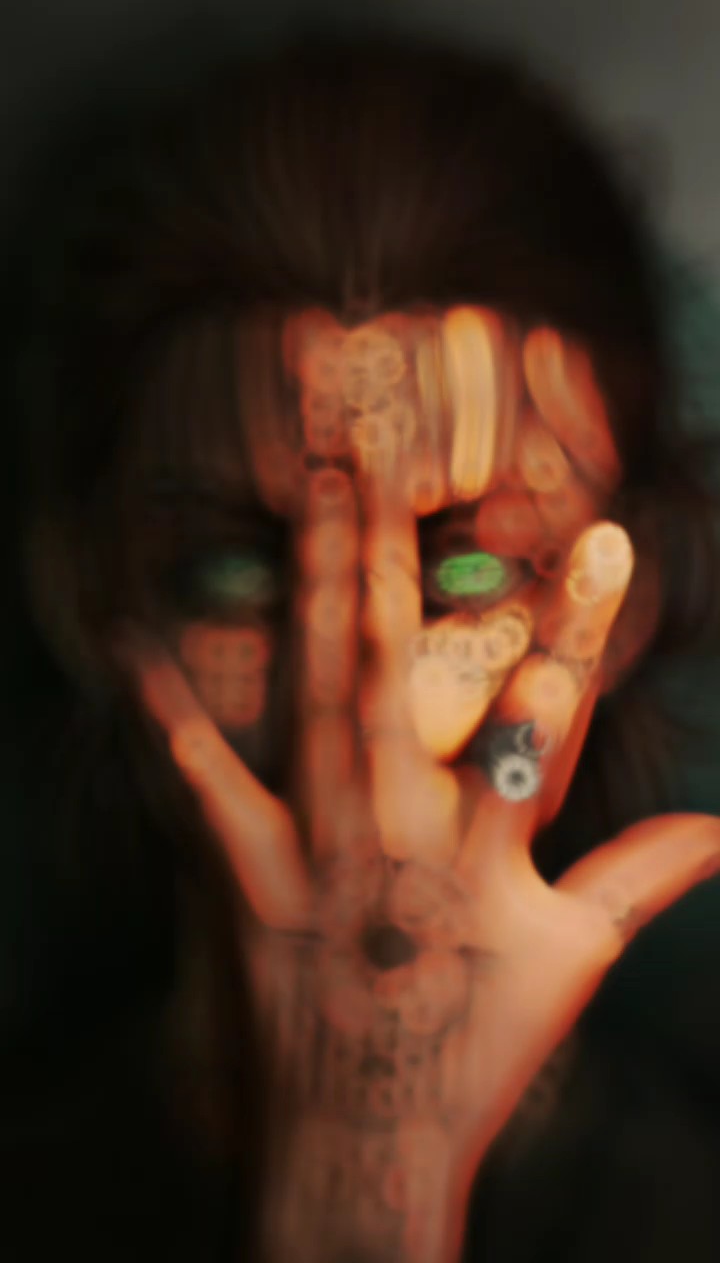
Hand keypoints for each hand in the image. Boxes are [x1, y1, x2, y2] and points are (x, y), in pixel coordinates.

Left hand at [116, 469, 719, 1262]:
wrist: (368, 1142)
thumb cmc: (479, 1052)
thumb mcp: (572, 961)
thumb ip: (641, 881)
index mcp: (488, 851)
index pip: (549, 717)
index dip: (582, 624)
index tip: (605, 537)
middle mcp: (401, 833)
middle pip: (397, 673)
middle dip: (385, 556)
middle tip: (370, 458)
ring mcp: (319, 852)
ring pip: (316, 700)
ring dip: (312, 594)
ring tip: (307, 502)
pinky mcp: (249, 880)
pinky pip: (203, 786)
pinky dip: (168, 714)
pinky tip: (132, 644)